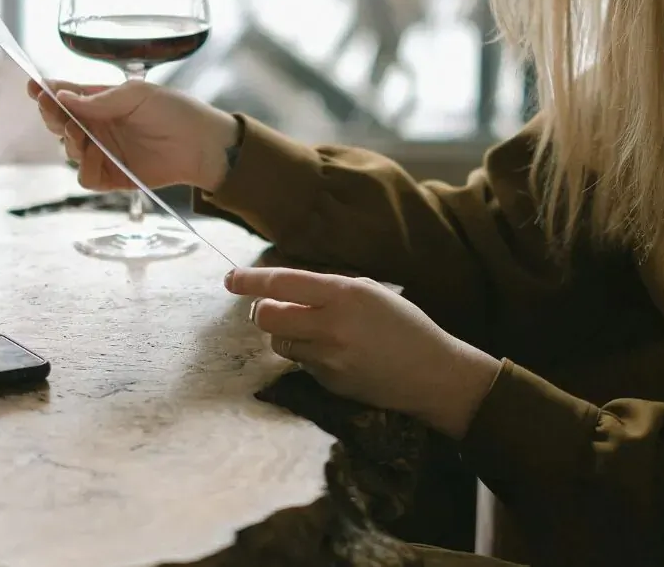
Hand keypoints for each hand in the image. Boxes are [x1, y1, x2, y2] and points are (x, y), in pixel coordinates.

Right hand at [28, 79, 240, 191]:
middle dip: (52, 116)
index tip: (32, 87)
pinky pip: (85, 177)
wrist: (202, 144)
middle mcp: (98, 127)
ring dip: (70, 142)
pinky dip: (85, 167)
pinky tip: (97, 154)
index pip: (66, 96)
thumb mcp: (135, 95)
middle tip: (55, 110)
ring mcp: (104, 152)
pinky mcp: (112, 177)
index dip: (46, 92)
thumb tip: (63, 97)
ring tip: (83, 134)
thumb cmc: (174, 111)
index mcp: (101, 102)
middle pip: (59, 124)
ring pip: (68, 150)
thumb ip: (98, 100)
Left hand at [225, 267, 500, 438]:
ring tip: (316, 332)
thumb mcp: (370, 292)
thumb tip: (285, 290)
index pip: (283, 283)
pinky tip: (337, 355)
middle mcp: (331, 325)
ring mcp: (328, 358)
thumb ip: (328, 289)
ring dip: (287, 334)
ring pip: (280, 343)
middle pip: (267, 317)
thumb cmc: (405, 325)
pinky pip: (301, 364)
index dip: (251, 280)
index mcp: (344, 294)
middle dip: (264, 311)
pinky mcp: (328, 384)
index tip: (230, 278)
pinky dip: (309, 355)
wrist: (433, 374)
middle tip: (277, 308)